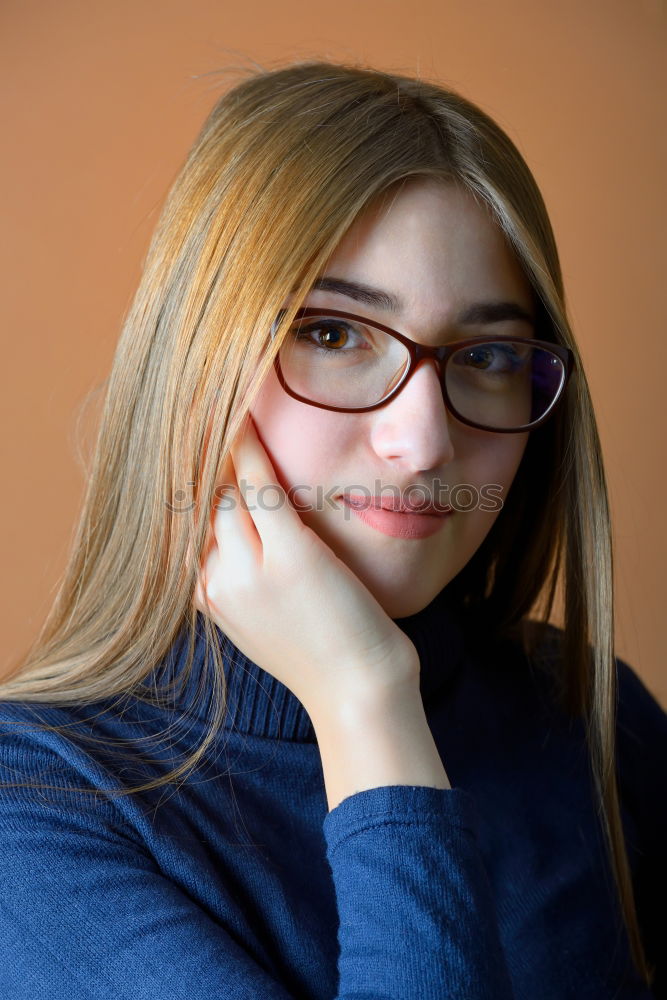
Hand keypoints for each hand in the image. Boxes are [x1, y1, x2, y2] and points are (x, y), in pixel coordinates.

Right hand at [192, 414, 419, 717]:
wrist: (358, 692)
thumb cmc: (325, 656)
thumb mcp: (263, 623)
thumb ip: (241, 582)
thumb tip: (237, 539)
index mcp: (210, 599)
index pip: (189, 526)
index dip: (194, 485)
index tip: (191, 448)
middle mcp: (218, 583)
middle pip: (201, 504)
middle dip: (202, 461)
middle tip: (203, 413)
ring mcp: (249, 570)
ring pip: (222, 492)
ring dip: (221, 447)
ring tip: (218, 404)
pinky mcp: (289, 555)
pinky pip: (258, 486)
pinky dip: (248, 447)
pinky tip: (244, 415)